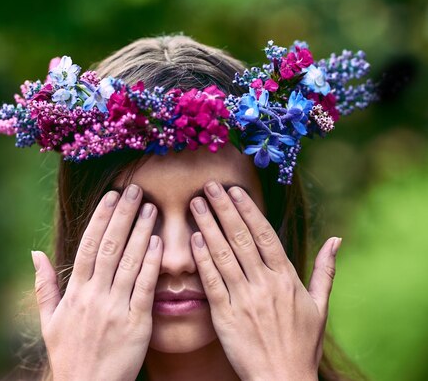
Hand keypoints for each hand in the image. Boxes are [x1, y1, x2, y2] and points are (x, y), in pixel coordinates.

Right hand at [32, 184, 161, 380]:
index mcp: (75, 293)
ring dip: (140, 231)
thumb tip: (35, 253)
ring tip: (151, 207)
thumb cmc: (69, 355)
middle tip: (137, 189)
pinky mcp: (136, 325)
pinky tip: (158, 242)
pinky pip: (144, 288)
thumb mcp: (49, 322)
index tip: (112, 195)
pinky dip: (150, 263)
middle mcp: (94, 296)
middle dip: (123, 215)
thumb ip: (44, 286)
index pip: (88, 245)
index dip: (100, 217)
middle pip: (109, 246)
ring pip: (128, 262)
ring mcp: (115, 309)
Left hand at [189, 181, 340, 380]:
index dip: (248, 210)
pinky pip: (212, 282)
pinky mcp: (226, 317)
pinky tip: (193, 239)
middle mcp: (265, 284)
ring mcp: (244, 300)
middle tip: (209, 185)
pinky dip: (202, 259)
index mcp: (287, 278)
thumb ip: (325, 270)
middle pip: (241, 238)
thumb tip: (337, 239)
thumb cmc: (302, 345)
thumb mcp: (320, 306)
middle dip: (224, 208)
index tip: (235, 190)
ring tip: (196, 204)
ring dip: (208, 226)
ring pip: (224, 254)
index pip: (265, 235)